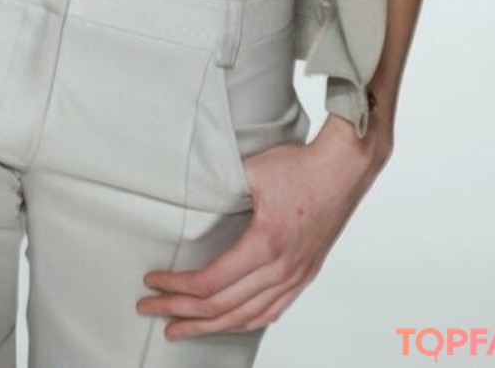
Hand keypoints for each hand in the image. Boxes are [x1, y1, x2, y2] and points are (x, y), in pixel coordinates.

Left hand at [136, 114, 390, 339]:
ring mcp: (295, 276)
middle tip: (150, 309)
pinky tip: (228, 323)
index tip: (153, 281)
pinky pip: (271, 311)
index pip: (209, 283)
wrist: (344, 169)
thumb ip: (219, 188)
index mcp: (265, 245)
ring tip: (179, 328)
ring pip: (245, 317)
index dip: (176, 287)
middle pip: (221, 307)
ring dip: (208, 326)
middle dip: (180, 312)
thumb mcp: (251, 171)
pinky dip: (243, 322)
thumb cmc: (301, 166)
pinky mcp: (304, 274)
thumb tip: (186, 195)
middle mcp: (281, 269)